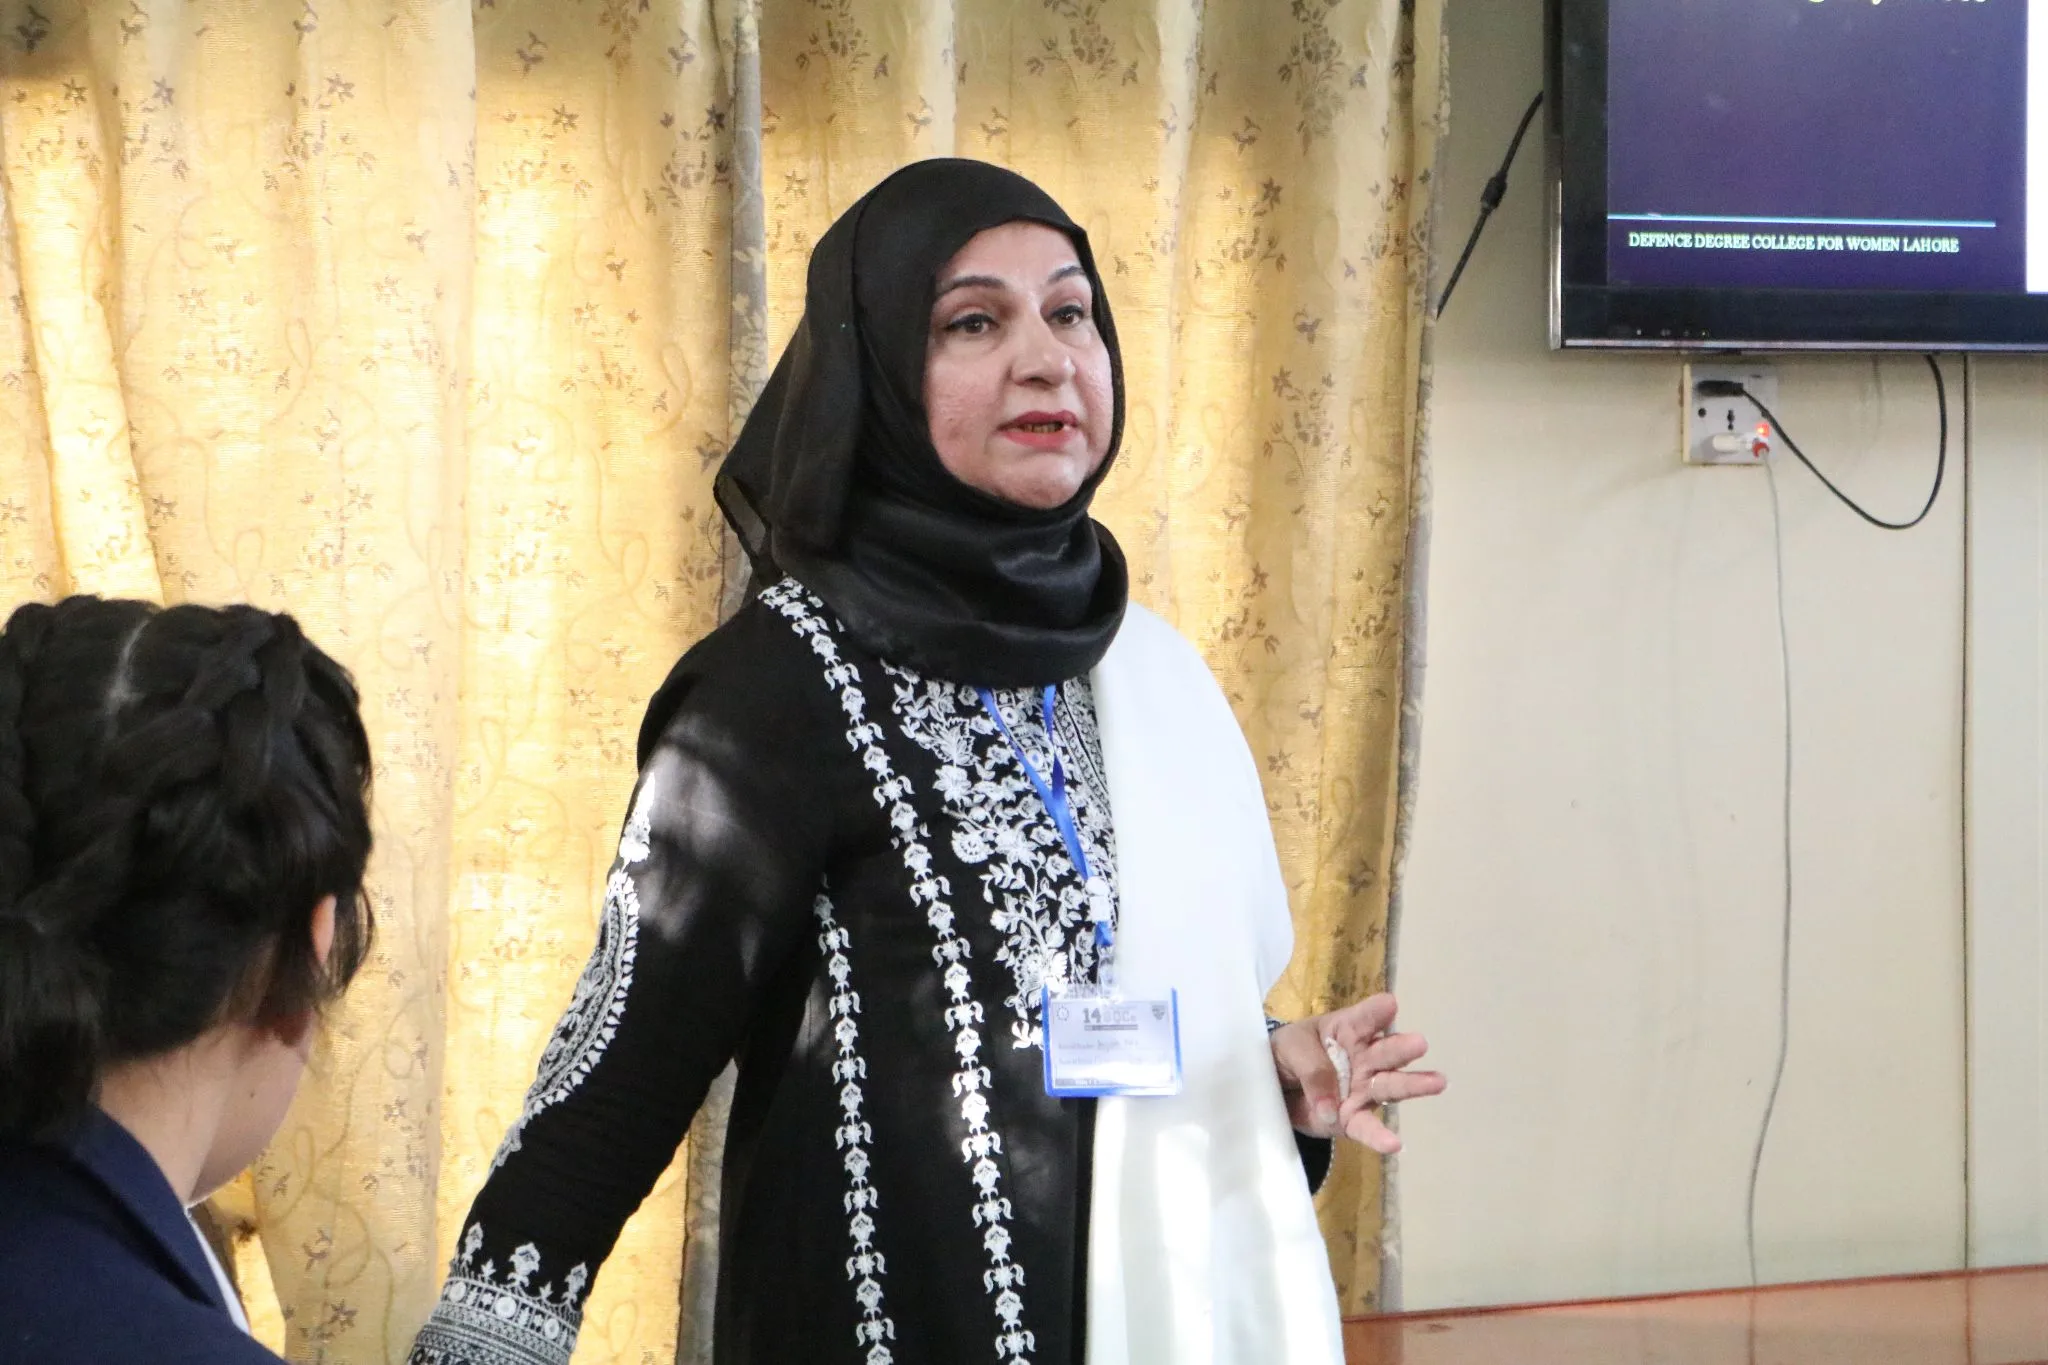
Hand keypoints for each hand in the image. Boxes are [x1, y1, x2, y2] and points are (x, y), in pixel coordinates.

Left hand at [1269, 993, 1444, 1153]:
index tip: (1389, 1004)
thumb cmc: (1286, 1054)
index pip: (1364, 1018)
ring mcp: (1362, 1090)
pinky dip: (1380, 1138)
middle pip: (1385, 1053)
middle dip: (1401, 1048)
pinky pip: (1367, 1128)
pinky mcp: (1352, 1120)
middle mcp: (1363, 1059)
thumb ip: (1312, 1070)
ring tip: (1438, 1082)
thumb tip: (1331, 1107)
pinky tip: (1395, 1144)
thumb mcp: (1291, 1049)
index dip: (1376, 1011)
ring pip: (1389, 1087)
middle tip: (1419, 1043)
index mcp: (1347, 1031)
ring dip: (1412, 1085)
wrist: (1273, 1087)